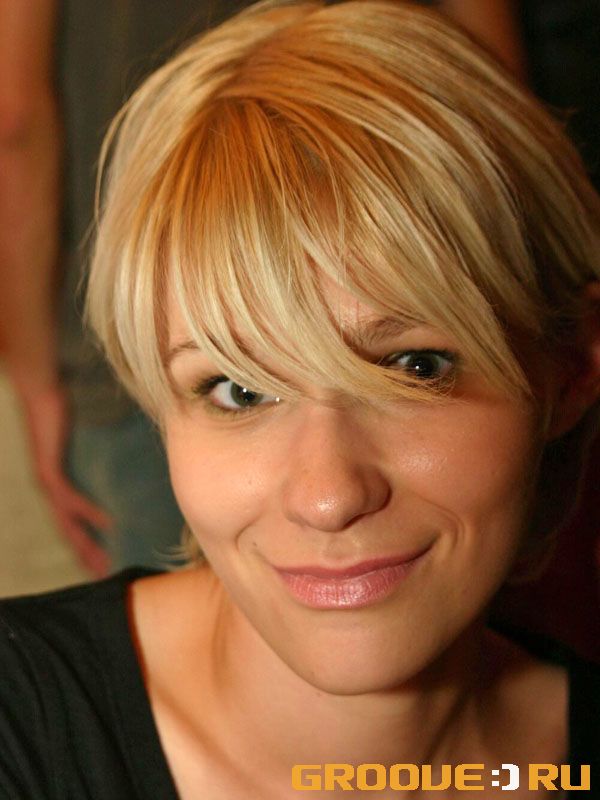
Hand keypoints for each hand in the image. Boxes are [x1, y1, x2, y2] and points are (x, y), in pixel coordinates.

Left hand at [16, 381, 112, 576]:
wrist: (39, 390)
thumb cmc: (59, 408)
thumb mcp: (79, 437)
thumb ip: (93, 451)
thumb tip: (117, 456)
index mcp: (55, 485)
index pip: (70, 522)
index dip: (84, 543)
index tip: (100, 562)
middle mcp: (49, 489)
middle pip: (68, 531)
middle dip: (86, 555)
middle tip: (104, 576)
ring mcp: (47, 483)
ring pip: (67, 523)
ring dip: (86, 545)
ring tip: (103, 563)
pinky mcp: (49, 471)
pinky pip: (71, 499)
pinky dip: (89, 513)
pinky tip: (107, 525)